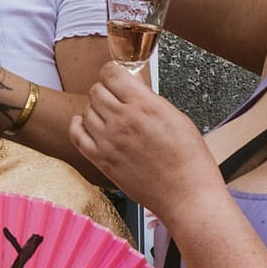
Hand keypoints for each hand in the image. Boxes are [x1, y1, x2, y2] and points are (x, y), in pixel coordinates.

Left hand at [68, 64, 223, 214]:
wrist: (186, 195)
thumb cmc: (189, 160)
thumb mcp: (177, 117)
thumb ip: (150, 99)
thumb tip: (133, 85)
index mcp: (145, 106)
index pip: (111, 73)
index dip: (113, 72)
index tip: (117, 76)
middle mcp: (122, 120)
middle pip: (96, 90)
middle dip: (106, 91)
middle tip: (116, 99)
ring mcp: (108, 140)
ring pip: (86, 110)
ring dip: (96, 110)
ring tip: (111, 118)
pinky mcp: (101, 159)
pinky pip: (76, 133)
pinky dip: (79, 126)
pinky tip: (89, 126)